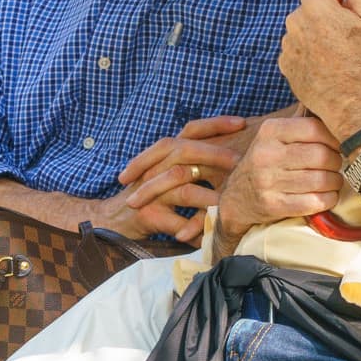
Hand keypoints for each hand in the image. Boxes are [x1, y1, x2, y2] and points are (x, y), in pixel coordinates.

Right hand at [104, 115, 249, 244]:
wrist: (118, 219)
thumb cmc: (155, 195)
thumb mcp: (176, 173)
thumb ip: (201, 162)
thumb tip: (239, 155)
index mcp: (168, 153)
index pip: (192, 130)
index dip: (216, 124)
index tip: (242, 122)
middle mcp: (157, 167)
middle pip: (186, 152)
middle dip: (215, 155)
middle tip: (239, 161)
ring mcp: (151, 191)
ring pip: (183, 190)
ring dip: (208, 197)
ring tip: (229, 203)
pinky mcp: (149, 215)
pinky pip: (175, 223)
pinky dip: (192, 230)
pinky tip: (208, 237)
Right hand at [216, 114, 342, 253]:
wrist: (238, 197)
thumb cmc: (268, 161)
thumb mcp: (275, 136)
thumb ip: (301, 120)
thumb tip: (332, 100)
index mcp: (270, 131)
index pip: (314, 128)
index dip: (334, 138)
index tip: (337, 145)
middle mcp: (266, 154)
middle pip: (322, 155)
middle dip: (337, 161)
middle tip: (336, 164)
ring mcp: (268, 182)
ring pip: (322, 180)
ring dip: (335, 181)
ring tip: (333, 180)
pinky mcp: (273, 205)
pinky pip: (315, 202)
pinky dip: (329, 199)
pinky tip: (326, 195)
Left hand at [278, 0, 360, 143]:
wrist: (355, 105)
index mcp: (316, 8)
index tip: (337, 9)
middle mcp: (295, 24)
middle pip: (304, 8)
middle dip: (318, 17)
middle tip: (341, 38)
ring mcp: (287, 46)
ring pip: (297, 30)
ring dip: (311, 37)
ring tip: (333, 57)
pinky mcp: (283, 65)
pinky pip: (292, 50)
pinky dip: (304, 56)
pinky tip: (322, 69)